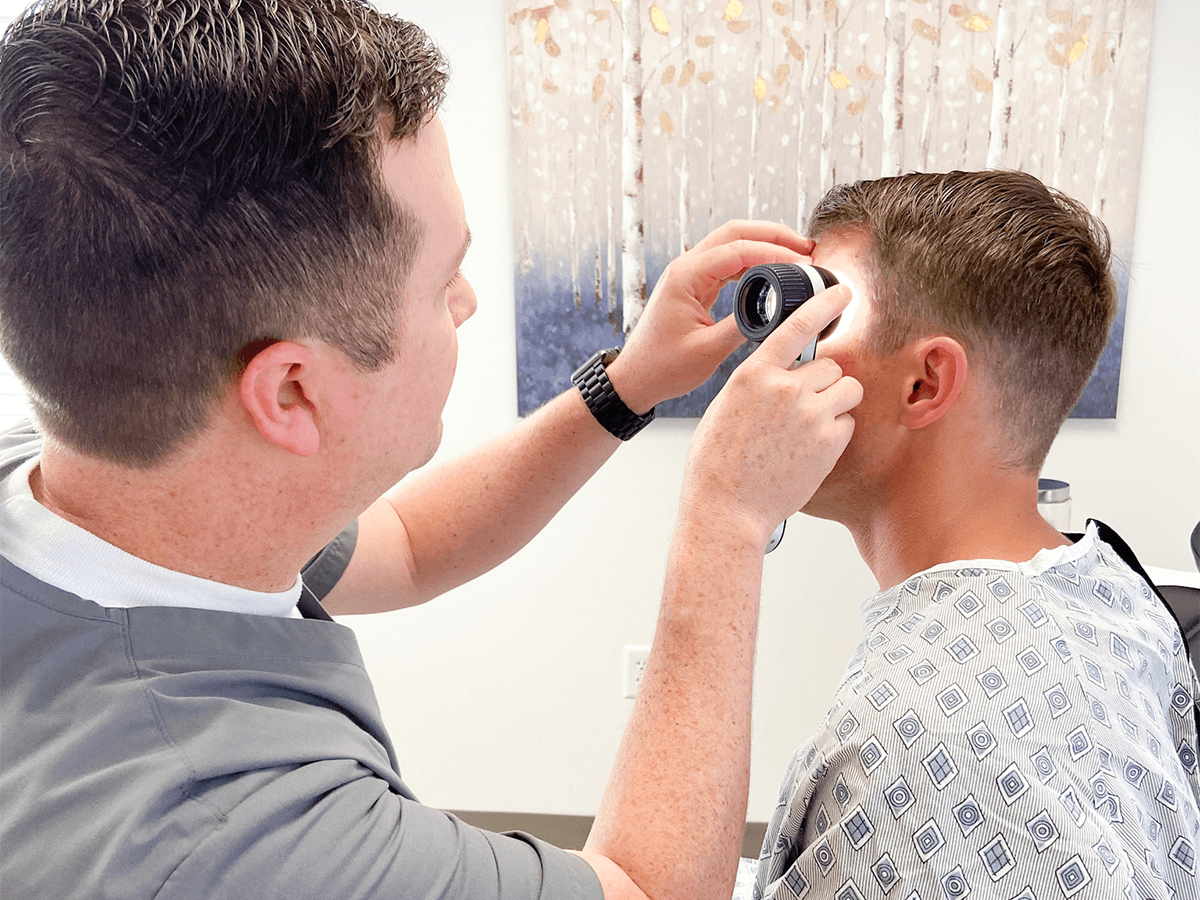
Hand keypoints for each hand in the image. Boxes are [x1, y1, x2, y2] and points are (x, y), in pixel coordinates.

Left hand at [605, 221, 814, 413]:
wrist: (635, 379)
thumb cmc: (663, 368)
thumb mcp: (709, 351)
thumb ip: (745, 326)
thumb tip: (779, 311)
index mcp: (685, 276)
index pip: (738, 250)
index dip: (774, 253)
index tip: (804, 263)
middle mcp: (685, 268)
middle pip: (735, 233)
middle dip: (773, 235)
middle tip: (807, 248)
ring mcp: (689, 274)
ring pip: (732, 243)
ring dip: (764, 244)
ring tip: (797, 255)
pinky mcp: (694, 286)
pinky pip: (727, 263)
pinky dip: (752, 261)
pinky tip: (774, 270)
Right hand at [679, 283, 862, 544]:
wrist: (727, 508)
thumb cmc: (717, 463)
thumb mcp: (726, 407)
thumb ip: (757, 384)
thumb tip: (782, 375)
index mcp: (753, 374)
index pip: (797, 326)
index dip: (824, 303)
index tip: (843, 292)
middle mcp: (785, 388)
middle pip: (829, 365)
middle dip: (822, 382)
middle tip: (802, 409)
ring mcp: (811, 414)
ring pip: (847, 389)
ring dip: (835, 401)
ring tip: (811, 426)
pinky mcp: (829, 442)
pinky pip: (847, 422)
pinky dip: (836, 432)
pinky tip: (810, 450)